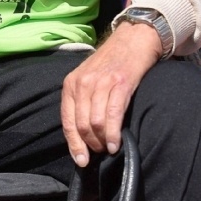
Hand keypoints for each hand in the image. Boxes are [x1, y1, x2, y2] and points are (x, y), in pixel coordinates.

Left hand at [60, 23, 162, 166]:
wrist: (132, 39)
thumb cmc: (110, 63)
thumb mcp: (88, 78)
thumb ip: (82, 101)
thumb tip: (82, 134)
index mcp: (71, 84)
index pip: (67, 121)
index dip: (74, 144)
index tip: (82, 161)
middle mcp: (82, 83)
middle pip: (81, 125)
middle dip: (90, 144)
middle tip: (100, 152)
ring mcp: (101, 83)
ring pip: (95, 122)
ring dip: (102, 141)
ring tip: (109, 148)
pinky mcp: (120, 83)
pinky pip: (113, 114)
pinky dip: (113, 133)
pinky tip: (116, 143)